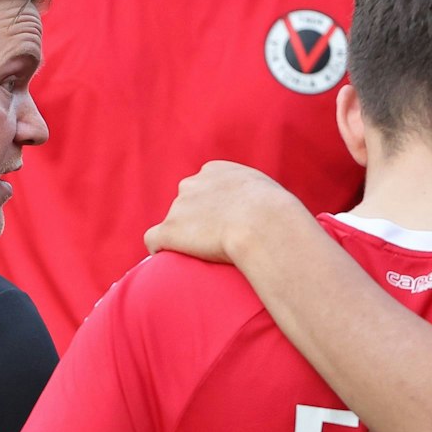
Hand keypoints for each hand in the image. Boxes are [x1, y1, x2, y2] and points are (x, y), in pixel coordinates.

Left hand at [143, 161, 294, 264]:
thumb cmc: (278, 215)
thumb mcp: (270, 193)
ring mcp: (178, 207)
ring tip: (206, 256)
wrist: (265, 224)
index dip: (210, 208)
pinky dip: (159, 249)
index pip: (202, 187)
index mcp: (214, 171)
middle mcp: (191, 184)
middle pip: (185, 205)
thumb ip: (254, 195)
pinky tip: (169, 260)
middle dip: (195, 222)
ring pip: (173, 225)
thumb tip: (260, 210)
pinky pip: (153, 240)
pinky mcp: (169, 230)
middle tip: (215, 244)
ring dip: (184, 239)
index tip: (223, 225)